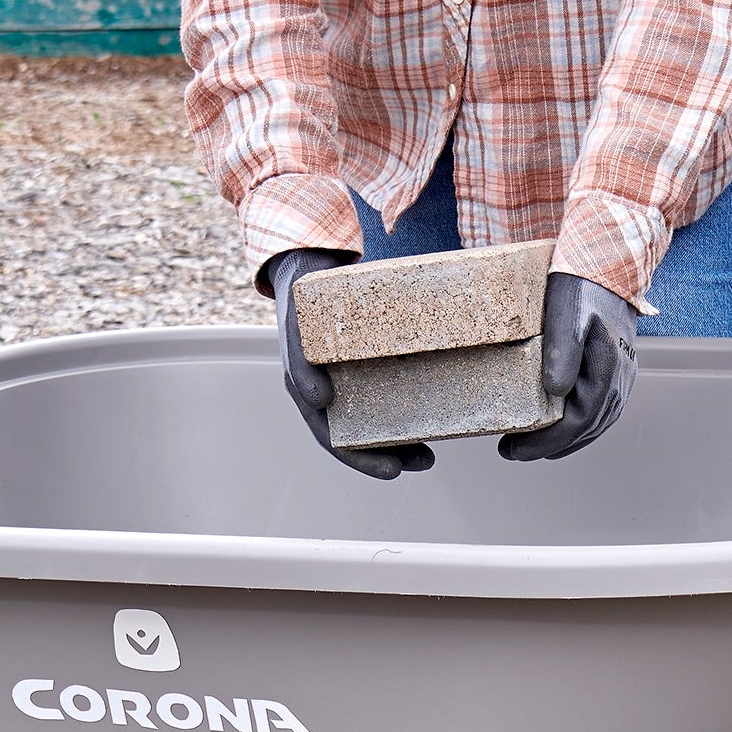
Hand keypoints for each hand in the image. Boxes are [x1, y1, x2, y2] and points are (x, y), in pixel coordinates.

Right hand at [263, 247, 428, 480]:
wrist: (310, 260)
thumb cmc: (299, 296)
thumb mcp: (294, 326)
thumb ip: (300, 362)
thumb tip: (320, 401)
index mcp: (309, 391)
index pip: (333, 439)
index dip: (361, 460)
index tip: (392, 470)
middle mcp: (332, 390)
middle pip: (361, 436)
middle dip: (391, 455)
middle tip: (425, 461)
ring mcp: (353, 376)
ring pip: (379, 417)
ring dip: (405, 437)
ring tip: (433, 447)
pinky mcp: (373, 359)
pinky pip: (393, 387)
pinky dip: (411, 402)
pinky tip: (437, 405)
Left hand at [509, 272, 634, 461]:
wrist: (605, 262)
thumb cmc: (581, 285)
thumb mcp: (564, 315)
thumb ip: (562, 353)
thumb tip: (554, 391)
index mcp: (607, 368)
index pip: (576, 423)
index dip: (543, 443)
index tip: (511, 450)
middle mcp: (621, 378)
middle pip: (586, 430)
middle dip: (549, 446)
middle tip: (512, 451)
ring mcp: (622, 375)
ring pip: (596, 423)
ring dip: (564, 440)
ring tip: (532, 444)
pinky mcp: (616, 368)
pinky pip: (599, 409)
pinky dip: (577, 424)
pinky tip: (558, 423)